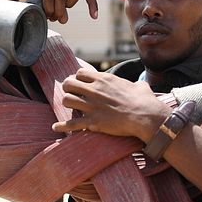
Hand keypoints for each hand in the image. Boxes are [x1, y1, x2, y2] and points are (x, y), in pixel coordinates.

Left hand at [52, 70, 169, 141]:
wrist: (145, 116)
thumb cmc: (145, 101)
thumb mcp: (139, 86)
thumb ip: (135, 83)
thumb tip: (141, 85)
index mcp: (104, 79)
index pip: (80, 73)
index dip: (78, 78)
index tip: (81, 84)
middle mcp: (94, 90)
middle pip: (68, 83)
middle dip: (68, 88)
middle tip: (71, 93)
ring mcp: (92, 106)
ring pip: (67, 100)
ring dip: (68, 103)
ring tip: (71, 107)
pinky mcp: (93, 121)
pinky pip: (71, 124)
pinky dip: (61, 126)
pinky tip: (55, 127)